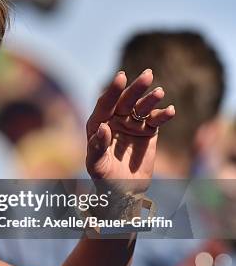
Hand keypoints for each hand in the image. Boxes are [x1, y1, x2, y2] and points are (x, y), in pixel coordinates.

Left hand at [85, 69, 174, 191]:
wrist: (123, 190)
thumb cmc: (104, 178)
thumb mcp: (96, 164)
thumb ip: (98, 146)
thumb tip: (103, 128)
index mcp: (98, 123)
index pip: (105, 104)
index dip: (113, 91)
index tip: (121, 77)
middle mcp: (115, 120)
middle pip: (125, 100)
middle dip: (136, 88)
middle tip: (148, 75)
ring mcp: (132, 124)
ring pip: (142, 108)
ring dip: (150, 99)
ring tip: (159, 92)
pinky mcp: (148, 132)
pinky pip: (156, 120)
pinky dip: (163, 115)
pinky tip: (170, 111)